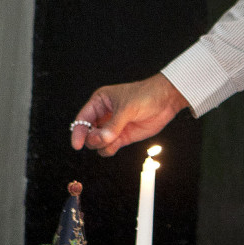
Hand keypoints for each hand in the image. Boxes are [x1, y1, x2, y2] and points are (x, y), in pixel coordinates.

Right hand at [70, 73, 189, 156]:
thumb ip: (113, 126)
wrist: (166, 100)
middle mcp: (104, 115)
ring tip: (114, 138)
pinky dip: (110, 149)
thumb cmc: (146, 95)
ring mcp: (113, 127)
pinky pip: (109, 148)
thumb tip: (101, 140)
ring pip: (98, 143)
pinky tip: (118, 143)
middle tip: (104, 137)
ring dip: (103, 145)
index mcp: (100, 102)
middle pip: (88, 134)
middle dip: (93, 139)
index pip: (82, 119)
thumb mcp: (127, 108)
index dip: (78, 132)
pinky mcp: (123, 137)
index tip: (77, 145)